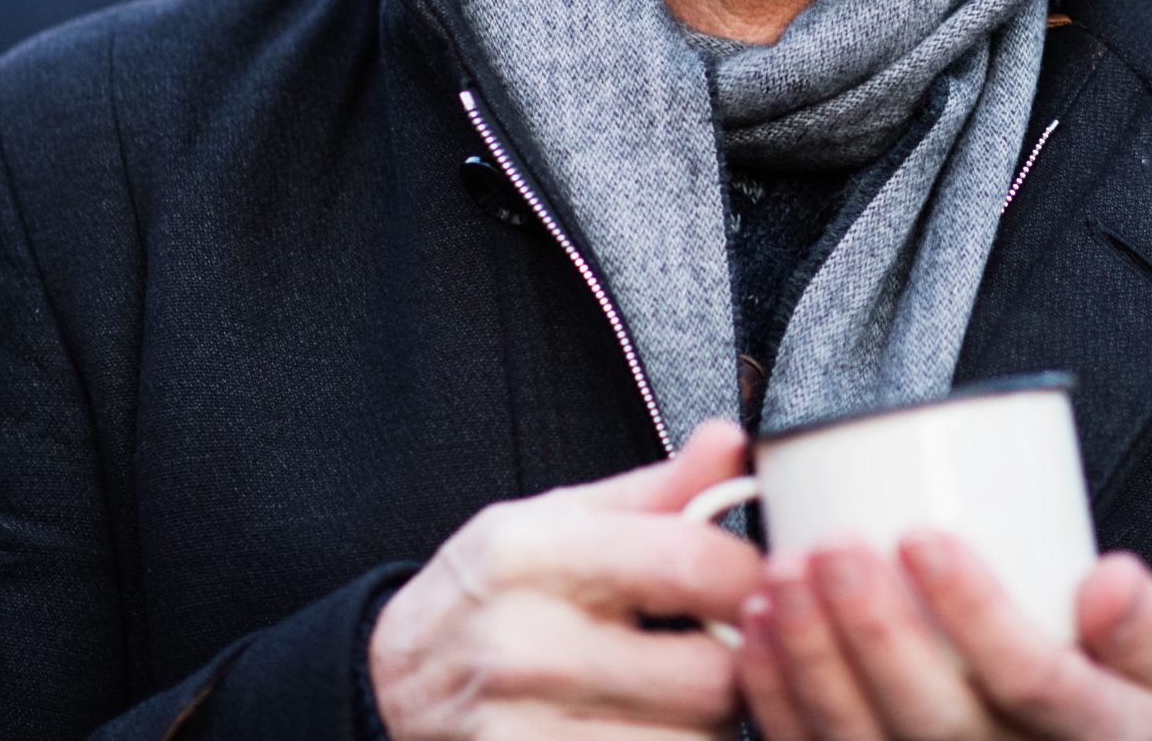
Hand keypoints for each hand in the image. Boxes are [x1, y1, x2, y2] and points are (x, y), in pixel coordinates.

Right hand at [370, 421, 761, 738]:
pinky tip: (654, 726)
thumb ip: (656, 490)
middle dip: (739, 663)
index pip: (692, 566)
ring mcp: (522, 731)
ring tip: (687, 694)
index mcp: (533, 555)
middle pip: (710, 675)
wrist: (391, 684)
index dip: (752, 577)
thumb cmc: (493, 593)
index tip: (759, 581)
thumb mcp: (556, 519)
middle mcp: (525, 647)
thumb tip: (732, 440)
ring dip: (712, 724)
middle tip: (728, 648)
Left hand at [737, 531, 1151, 739]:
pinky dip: (778, 705)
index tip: (924, 535)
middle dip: (872, 634)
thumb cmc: (1136, 699)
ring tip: (779, 579)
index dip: (976, 613)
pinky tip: (755, 637)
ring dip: (811, 664)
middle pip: (934, 722)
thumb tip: (1110, 579)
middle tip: (830, 548)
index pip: (1031, 683)